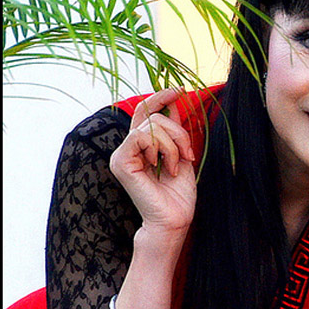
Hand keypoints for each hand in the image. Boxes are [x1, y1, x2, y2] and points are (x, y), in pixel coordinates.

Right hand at [109, 87, 196, 234]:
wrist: (174, 218)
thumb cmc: (178, 193)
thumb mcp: (181, 153)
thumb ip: (175, 129)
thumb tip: (174, 101)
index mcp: (141, 145)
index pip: (145, 111)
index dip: (160, 97)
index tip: (179, 90)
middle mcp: (128, 147)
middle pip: (151, 115)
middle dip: (177, 130)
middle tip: (188, 153)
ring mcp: (122, 154)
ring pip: (151, 126)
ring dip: (172, 145)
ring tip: (174, 167)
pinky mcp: (120, 161)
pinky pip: (141, 136)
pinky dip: (161, 149)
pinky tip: (164, 168)